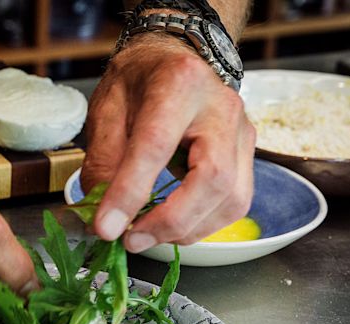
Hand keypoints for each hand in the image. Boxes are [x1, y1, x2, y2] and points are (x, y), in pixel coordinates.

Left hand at [81, 35, 255, 250]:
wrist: (176, 58)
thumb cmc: (140, 81)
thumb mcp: (106, 109)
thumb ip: (103, 160)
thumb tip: (101, 215)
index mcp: (179, 84)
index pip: (156, 145)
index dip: (130, 192)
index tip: (106, 228)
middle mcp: (221, 107)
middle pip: (212, 178)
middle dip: (170, 222)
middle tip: (131, 240)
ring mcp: (243, 132)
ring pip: (231, 199)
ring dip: (187, 230)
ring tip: (148, 234)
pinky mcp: (248, 155)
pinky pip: (235, 203)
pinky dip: (201, 224)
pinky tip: (173, 225)